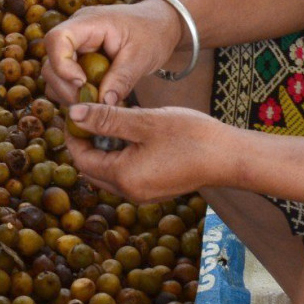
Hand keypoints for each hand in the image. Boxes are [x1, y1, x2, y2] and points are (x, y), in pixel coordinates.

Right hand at [44, 0, 185, 109]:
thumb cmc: (152, 32)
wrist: (160, 24)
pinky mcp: (79, 60)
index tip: (82, 83)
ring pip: (55, 74)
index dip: (62, 65)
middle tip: (91, 104)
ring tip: (95, 104)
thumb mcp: (141, 56)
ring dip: (69, 94)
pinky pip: (66, 80)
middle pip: (51, 61)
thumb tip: (103, 103)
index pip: (57, 39)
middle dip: (66, 87)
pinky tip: (95, 100)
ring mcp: (76, 47)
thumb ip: (122, 79)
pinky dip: (75, 93)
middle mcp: (76, 33)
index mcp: (89, 23)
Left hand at [66, 102, 233, 200]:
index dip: (73, 135)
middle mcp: (130, 192)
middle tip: (87, 112)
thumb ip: (107, 119)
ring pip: (108, 171)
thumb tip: (73, 115)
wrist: (229, 157)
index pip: (81, 158)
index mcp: (124, 178)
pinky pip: (126, 173)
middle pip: (92, 168)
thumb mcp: (144, 122)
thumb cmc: (190, 136)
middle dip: (85, 142)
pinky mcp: (156, 188)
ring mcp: (144, 193)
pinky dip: (119, 154)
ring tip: (107, 118)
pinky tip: (128, 132)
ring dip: (102, 148)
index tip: (74, 109)